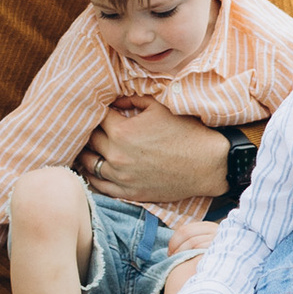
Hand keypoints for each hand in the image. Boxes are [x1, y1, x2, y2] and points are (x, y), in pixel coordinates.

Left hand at [82, 104, 232, 206]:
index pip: (96, 118)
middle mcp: (116, 156)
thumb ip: (131, 101)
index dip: (97, 111)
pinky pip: (100, 186)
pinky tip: (92, 168)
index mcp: (122, 131)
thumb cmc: (184, 132)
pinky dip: (92, 176)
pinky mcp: (129, 193)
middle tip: (92, 125)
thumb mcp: (157, 107)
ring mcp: (121, 177)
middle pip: (90, 140)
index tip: (100, 109)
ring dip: (86, 153)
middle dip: (90, 130)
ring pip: (89, 164)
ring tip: (88, 146)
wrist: (205, 164)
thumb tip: (114, 101)